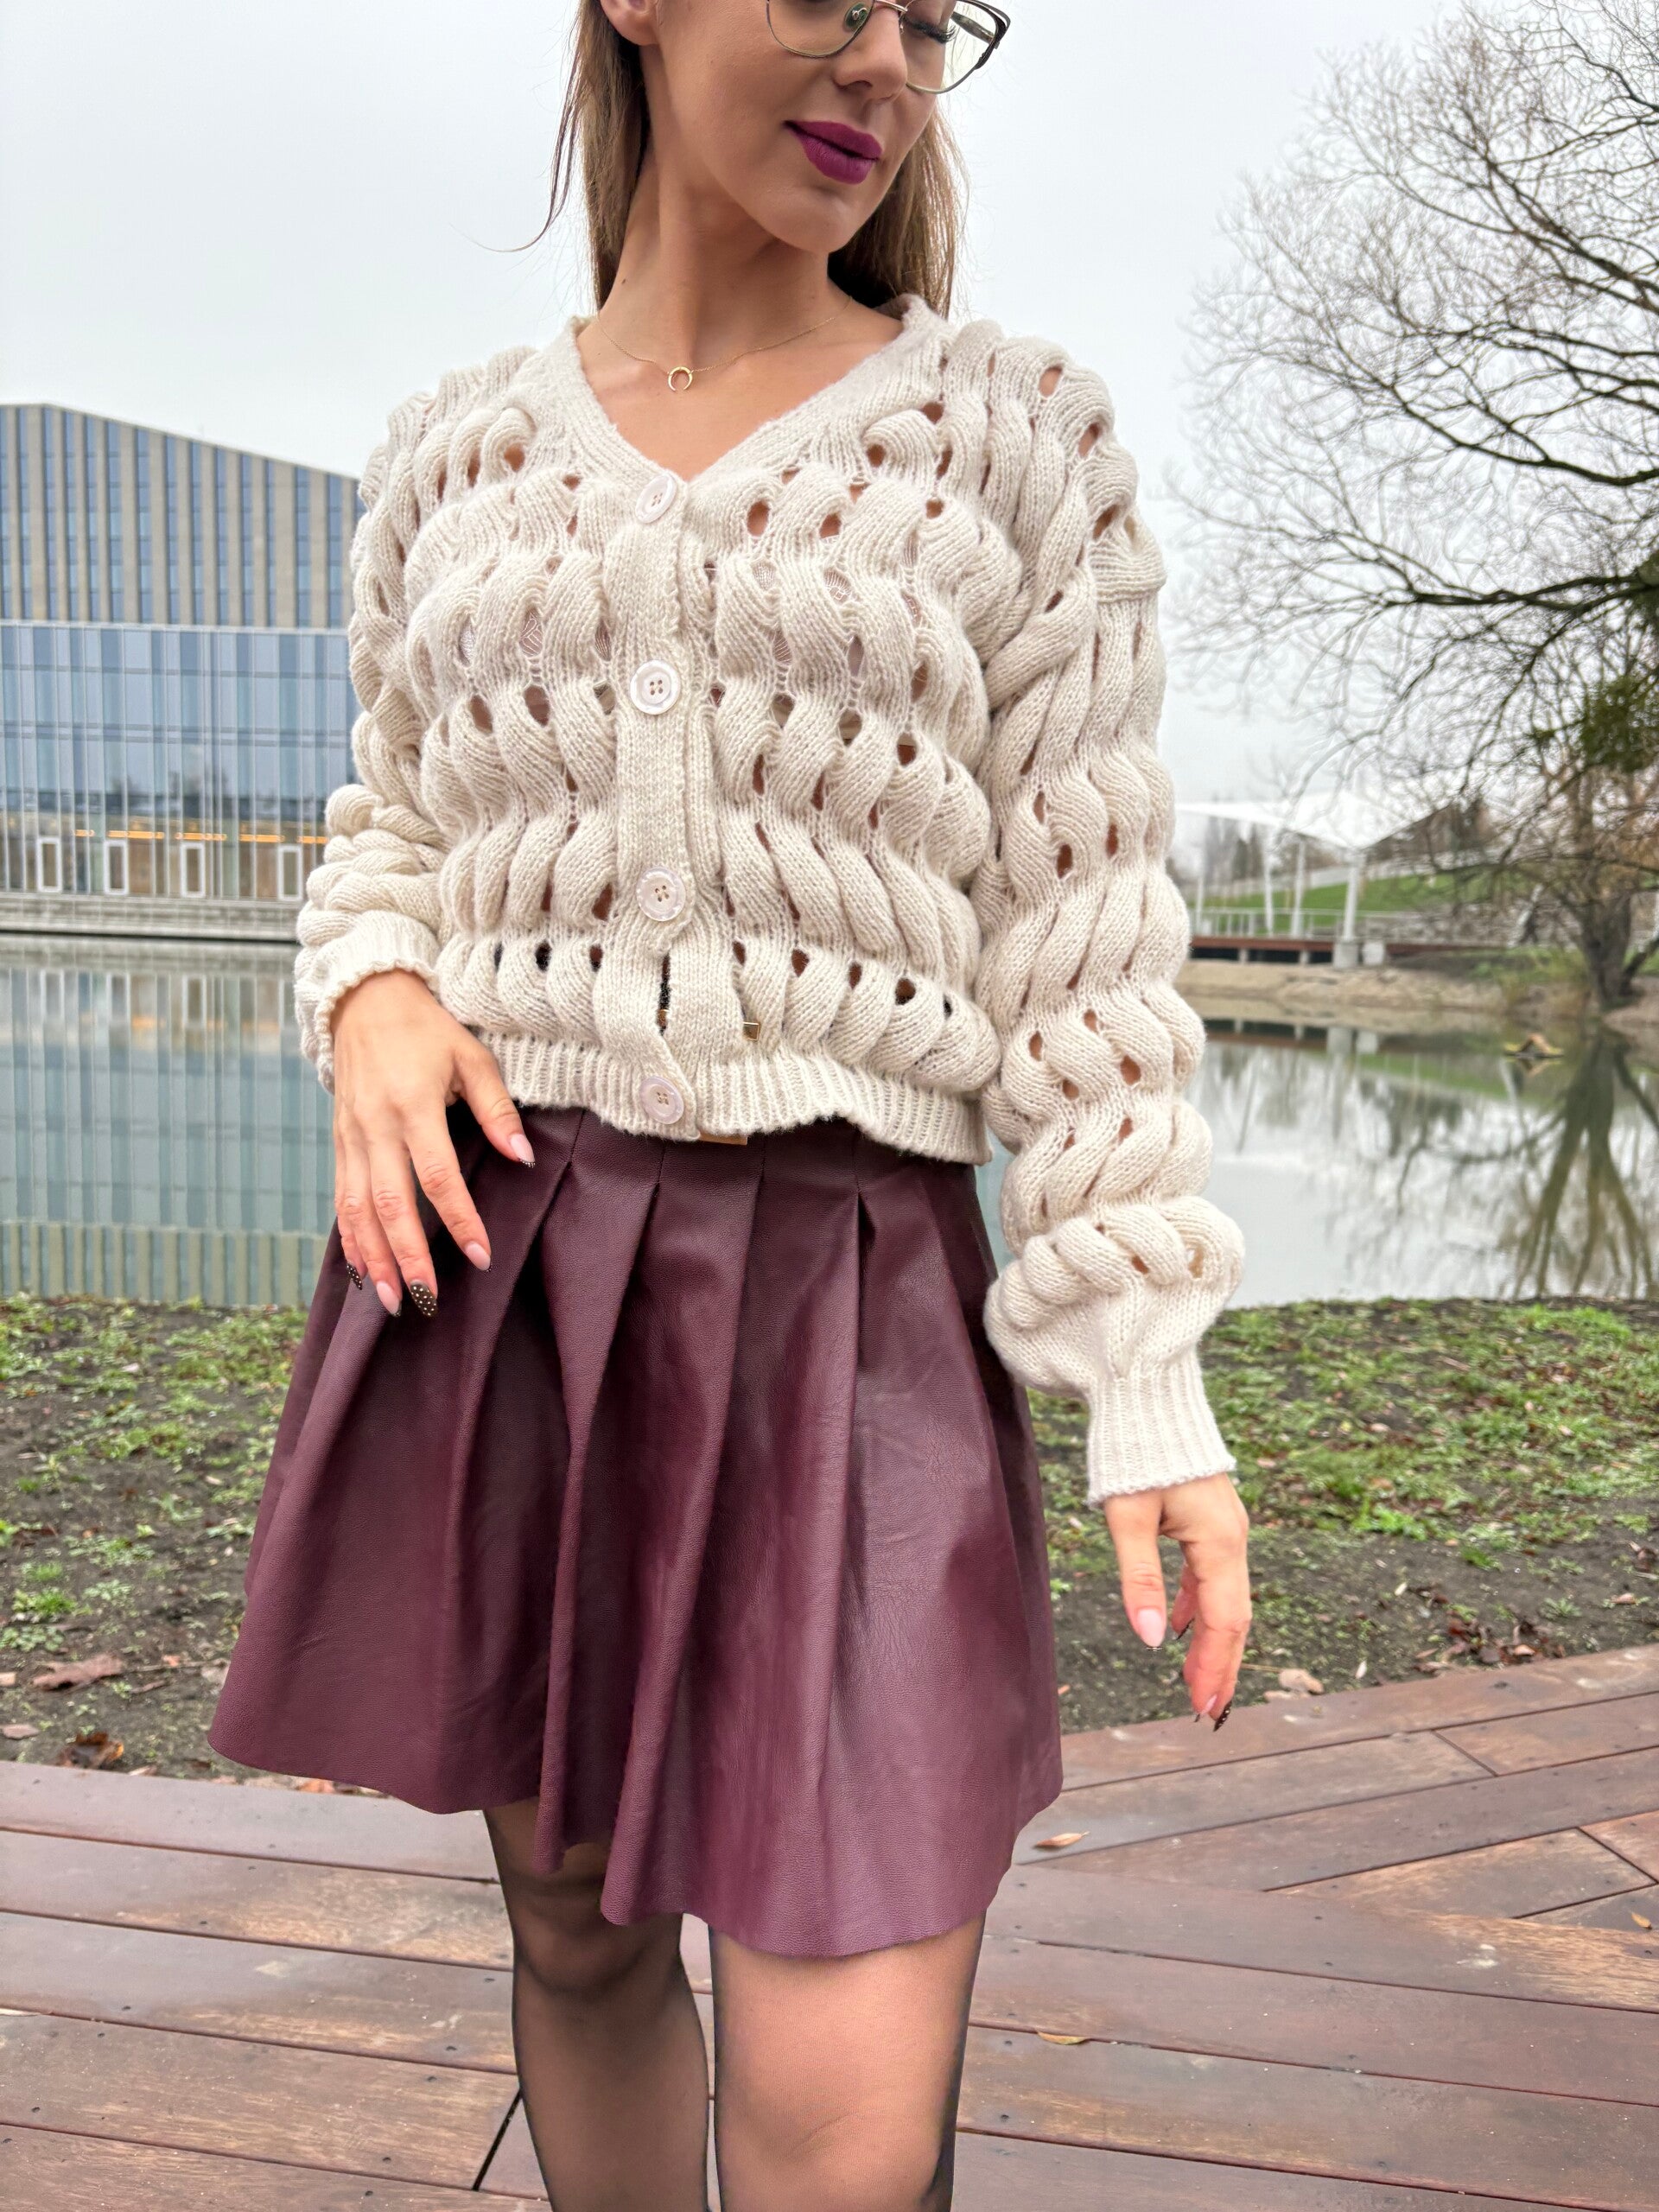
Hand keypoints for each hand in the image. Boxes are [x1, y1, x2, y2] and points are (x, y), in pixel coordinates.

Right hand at [330, 969, 535, 1316]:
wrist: (364, 998)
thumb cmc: (427, 1029)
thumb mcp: (471, 1057)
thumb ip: (496, 1109)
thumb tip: (523, 1157)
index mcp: (414, 1105)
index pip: (438, 1176)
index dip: (459, 1220)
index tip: (481, 1256)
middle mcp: (375, 1125)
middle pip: (391, 1203)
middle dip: (408, 1256)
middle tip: (426, 1300)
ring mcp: (350, 1136)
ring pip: (358, 1208)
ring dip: (374, 1258)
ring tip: (392, 1301)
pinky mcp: (338, 1141)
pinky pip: (341, 1197)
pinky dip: (351, 1236)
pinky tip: (362, 1269)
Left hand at [1102, 1474, 1251, 1724]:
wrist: (1146, 1394)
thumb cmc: (1134, 1452)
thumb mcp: (1127, 1517)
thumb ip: (1139, 1579)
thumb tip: (1148, 1640)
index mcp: (1220, 1542)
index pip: (1223, 1622)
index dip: (1214, 1667)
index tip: (1203, 1707)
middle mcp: (1232, 1538)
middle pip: (1233, 1617)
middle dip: (1220, 1664)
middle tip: (1206, 1709)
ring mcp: (1225, 1528)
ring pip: (1224, 1598)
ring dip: (1211, 1640)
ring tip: (1196, 1680)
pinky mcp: (1209, 1520)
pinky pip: (1211, 1576)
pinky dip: (1198, 1608)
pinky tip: (1176, 1627)